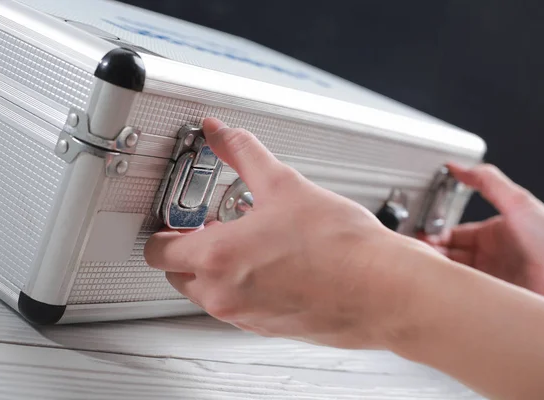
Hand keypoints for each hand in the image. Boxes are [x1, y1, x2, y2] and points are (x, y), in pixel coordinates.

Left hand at [144, 117, 440, 348]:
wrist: (385, 290)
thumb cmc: (342, 248)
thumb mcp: (284, 184)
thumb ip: (243, 153)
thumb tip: (221, 132)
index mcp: (217, 259)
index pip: (158, 250)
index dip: (165, 230)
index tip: (180, 218)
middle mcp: (224, 295)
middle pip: (177, 273)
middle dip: (189, 249)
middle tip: (215, 226)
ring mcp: (245, 317)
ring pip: (207, 293)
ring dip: (216, 269)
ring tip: (251, 242)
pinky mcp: (267, 328)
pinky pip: (238, 307)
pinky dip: (242, 287)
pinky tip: (274, 264)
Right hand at [421, 163, 543, 297]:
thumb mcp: (518, 202)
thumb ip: (487, 181)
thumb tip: (458, 167)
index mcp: (494, 235)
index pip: (454, 234)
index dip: (436, 234)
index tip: (422, 235)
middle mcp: (492, 257)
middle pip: (450, 255)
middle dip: (432, 253)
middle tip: (419, 253)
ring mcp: (492, 278)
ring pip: (455, 274)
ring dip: (440, 270)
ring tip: (427, 268)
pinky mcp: (495, 298)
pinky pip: (466, 294)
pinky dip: (452, 289)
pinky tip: (444, 285)